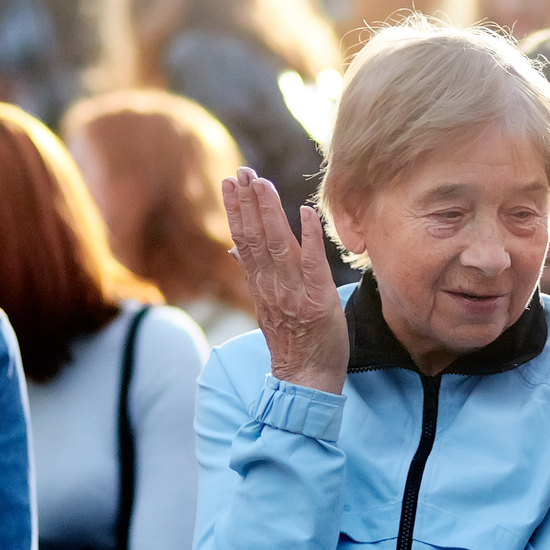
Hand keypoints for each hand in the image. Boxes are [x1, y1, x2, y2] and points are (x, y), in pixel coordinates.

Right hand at [223, 166, 348, 393]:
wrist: (306, 379)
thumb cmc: (293, 342)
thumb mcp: (267, 307)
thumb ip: (254, 276)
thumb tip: (236, 250)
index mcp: (260, 285)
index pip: (243, 240)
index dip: (237, 209)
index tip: (231, 181)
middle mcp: (272, 286)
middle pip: (255, 238)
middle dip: (248, 202)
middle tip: (242, 171)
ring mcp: (294, 293)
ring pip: (277, 246)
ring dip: (269, 212)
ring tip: (263, 183)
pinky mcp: (318, 300)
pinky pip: (312, 264)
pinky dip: (308, 237)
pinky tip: (305, 212)